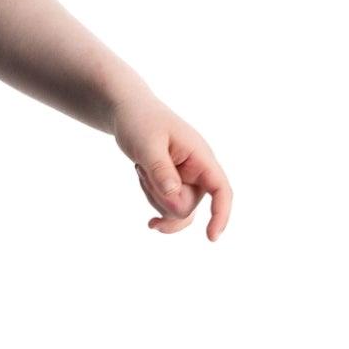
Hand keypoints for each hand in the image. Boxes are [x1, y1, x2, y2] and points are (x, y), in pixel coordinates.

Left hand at [111, 92, 231, 238]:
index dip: (220, 214)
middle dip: (162, 198)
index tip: (211, 238)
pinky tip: (144, 193)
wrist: (127, 111)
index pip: (221, 189)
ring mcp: (187, 179)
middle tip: (144, 169)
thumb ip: (161, 170)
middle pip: (188, 207)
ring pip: (175, 210)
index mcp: (201, 157)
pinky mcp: (175, 184)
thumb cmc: (140, 121)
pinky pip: (166, 206)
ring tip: (142, 166)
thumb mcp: (147, 144)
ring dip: (153, 195)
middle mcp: (198, 170)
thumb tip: (176, 198)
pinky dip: (153, 200)